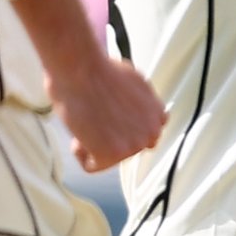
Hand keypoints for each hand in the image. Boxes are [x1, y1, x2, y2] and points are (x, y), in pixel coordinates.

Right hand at [46, 48, 166, 173]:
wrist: (82, 69)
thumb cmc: (100, 69)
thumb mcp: (135, 82)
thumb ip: (140, 103)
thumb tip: (133, 111)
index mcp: (158, 115)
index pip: (142, 135)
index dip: (121, 127)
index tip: (108, 115)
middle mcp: (151, 132)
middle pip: (125, 148)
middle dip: (109, 137)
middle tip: (94, 117)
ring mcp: (134, 145)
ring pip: (108, 157)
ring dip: (93, 144)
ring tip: (86, 120)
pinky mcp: (113, 154)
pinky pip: (91, 166)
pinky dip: (79, 153)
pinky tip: (78, 134)